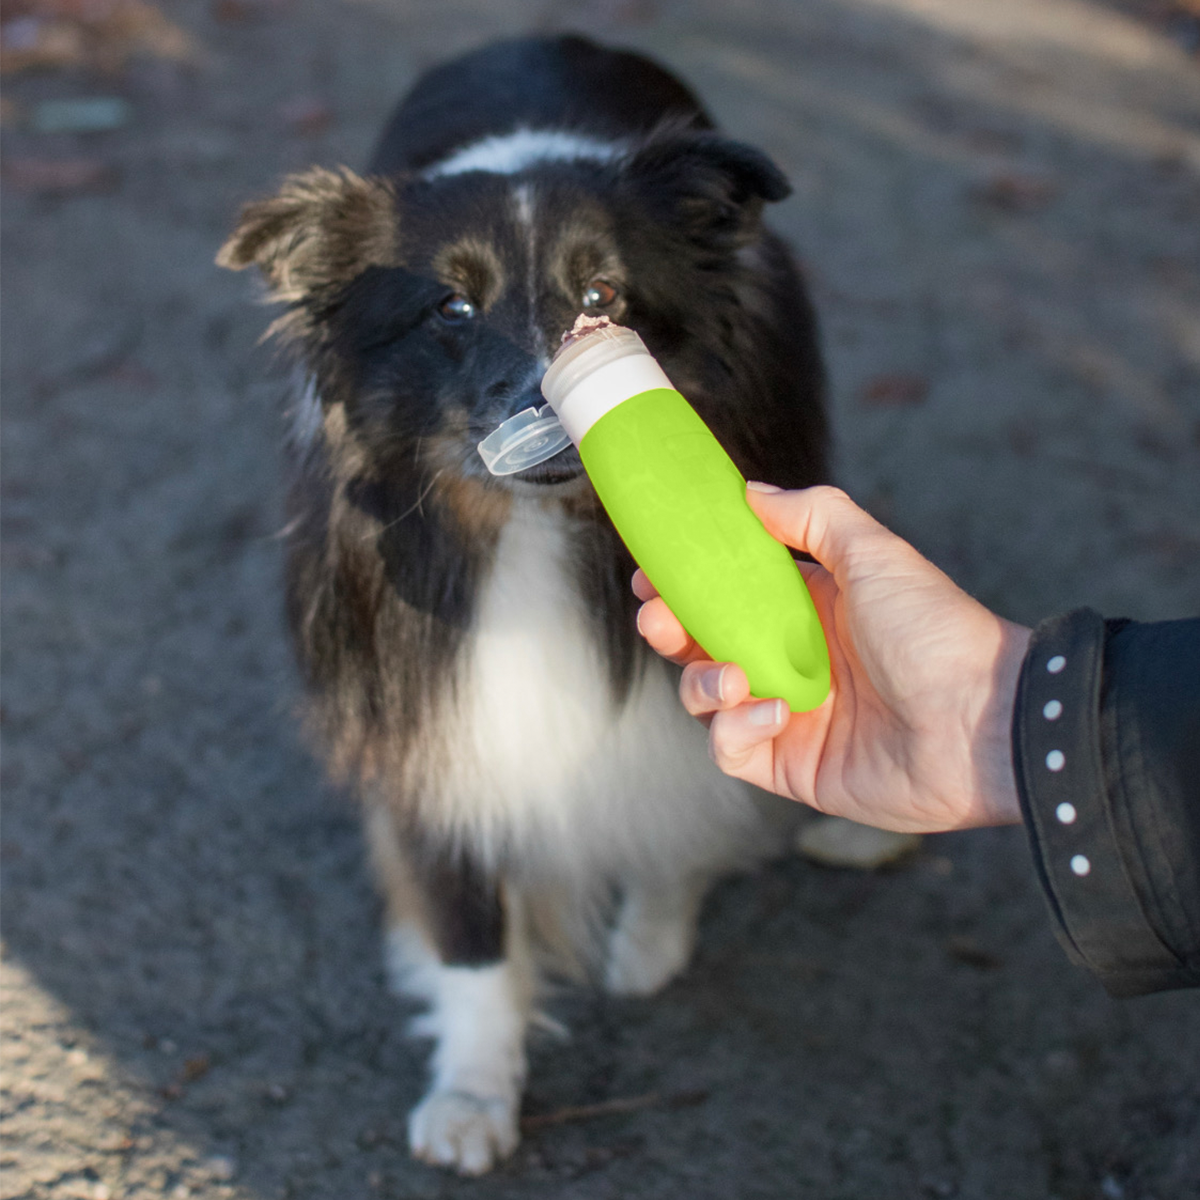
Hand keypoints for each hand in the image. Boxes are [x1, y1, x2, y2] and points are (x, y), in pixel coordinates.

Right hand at [634, 485, 1030, 831]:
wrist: (985, 722)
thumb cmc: (936, 632)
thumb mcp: (874, 554)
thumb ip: (812, 515)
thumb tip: (751, 491)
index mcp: (808, 610)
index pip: (727, 594)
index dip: (685, 584)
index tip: (654, 572)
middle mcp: (792, 661)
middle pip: (703, 645)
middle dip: (670, 630)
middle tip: (657, 618)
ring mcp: (789, 716)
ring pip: (708, 697)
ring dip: (704, 682)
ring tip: (736, 676)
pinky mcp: (791, 766)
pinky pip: (731, 749)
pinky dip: (736, 730)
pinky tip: (774, 712)